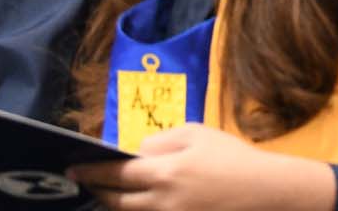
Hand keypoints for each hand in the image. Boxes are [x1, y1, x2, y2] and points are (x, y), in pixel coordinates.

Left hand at [70, 124, 333, 210]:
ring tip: (106, 195)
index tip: (73, 168)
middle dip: (97, 192)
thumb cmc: (233, 158)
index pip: (116, 174)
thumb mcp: (200, 135)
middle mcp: (161, 201)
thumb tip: (137, 152)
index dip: (91, 172)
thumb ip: (163, 140)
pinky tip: (134, 204)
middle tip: (85, 183)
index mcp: (166, 172)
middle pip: (116, 201)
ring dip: (113, 205)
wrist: (264, 191)